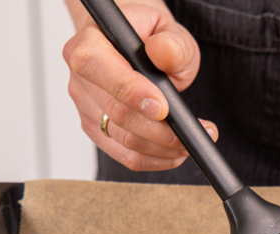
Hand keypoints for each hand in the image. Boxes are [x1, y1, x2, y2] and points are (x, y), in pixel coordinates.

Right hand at [63, 2, 217, 170]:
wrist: (134, 44)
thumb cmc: (149, 35)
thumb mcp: (168, 29)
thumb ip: (171, 42)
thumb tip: (163, 52)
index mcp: (89, 43)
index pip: (99, 70)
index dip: (131, 93)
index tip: (164, 109)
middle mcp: (80, 78)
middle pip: (117, 114)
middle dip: (162, 130)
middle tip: (199, 132)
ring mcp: (86, 108)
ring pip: (124, 141)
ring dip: (164, 149)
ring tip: (192, 142)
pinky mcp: (97, 130)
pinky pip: (126, 156)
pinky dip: (156, 159)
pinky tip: (176, 152)